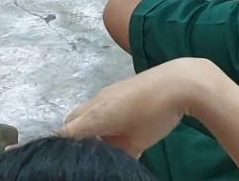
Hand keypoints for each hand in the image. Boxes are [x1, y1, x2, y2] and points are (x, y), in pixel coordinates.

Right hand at [59, 57, 214, 155]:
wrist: (180, 82)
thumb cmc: (156, 115)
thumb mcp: (137, 143)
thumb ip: (119, 153)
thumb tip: (113, 155)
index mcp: (94, 117)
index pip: (64, 134)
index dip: (58, 147)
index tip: (60, 158)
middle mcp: (95, 102)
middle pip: (72, 120)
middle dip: (73, 137)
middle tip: (85, 153)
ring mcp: (108, 92)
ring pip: (87, 111)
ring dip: (89, 126)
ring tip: (105, 143)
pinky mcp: (121, 87)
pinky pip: (101, 104)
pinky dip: (102, 117)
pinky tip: (120, 127)